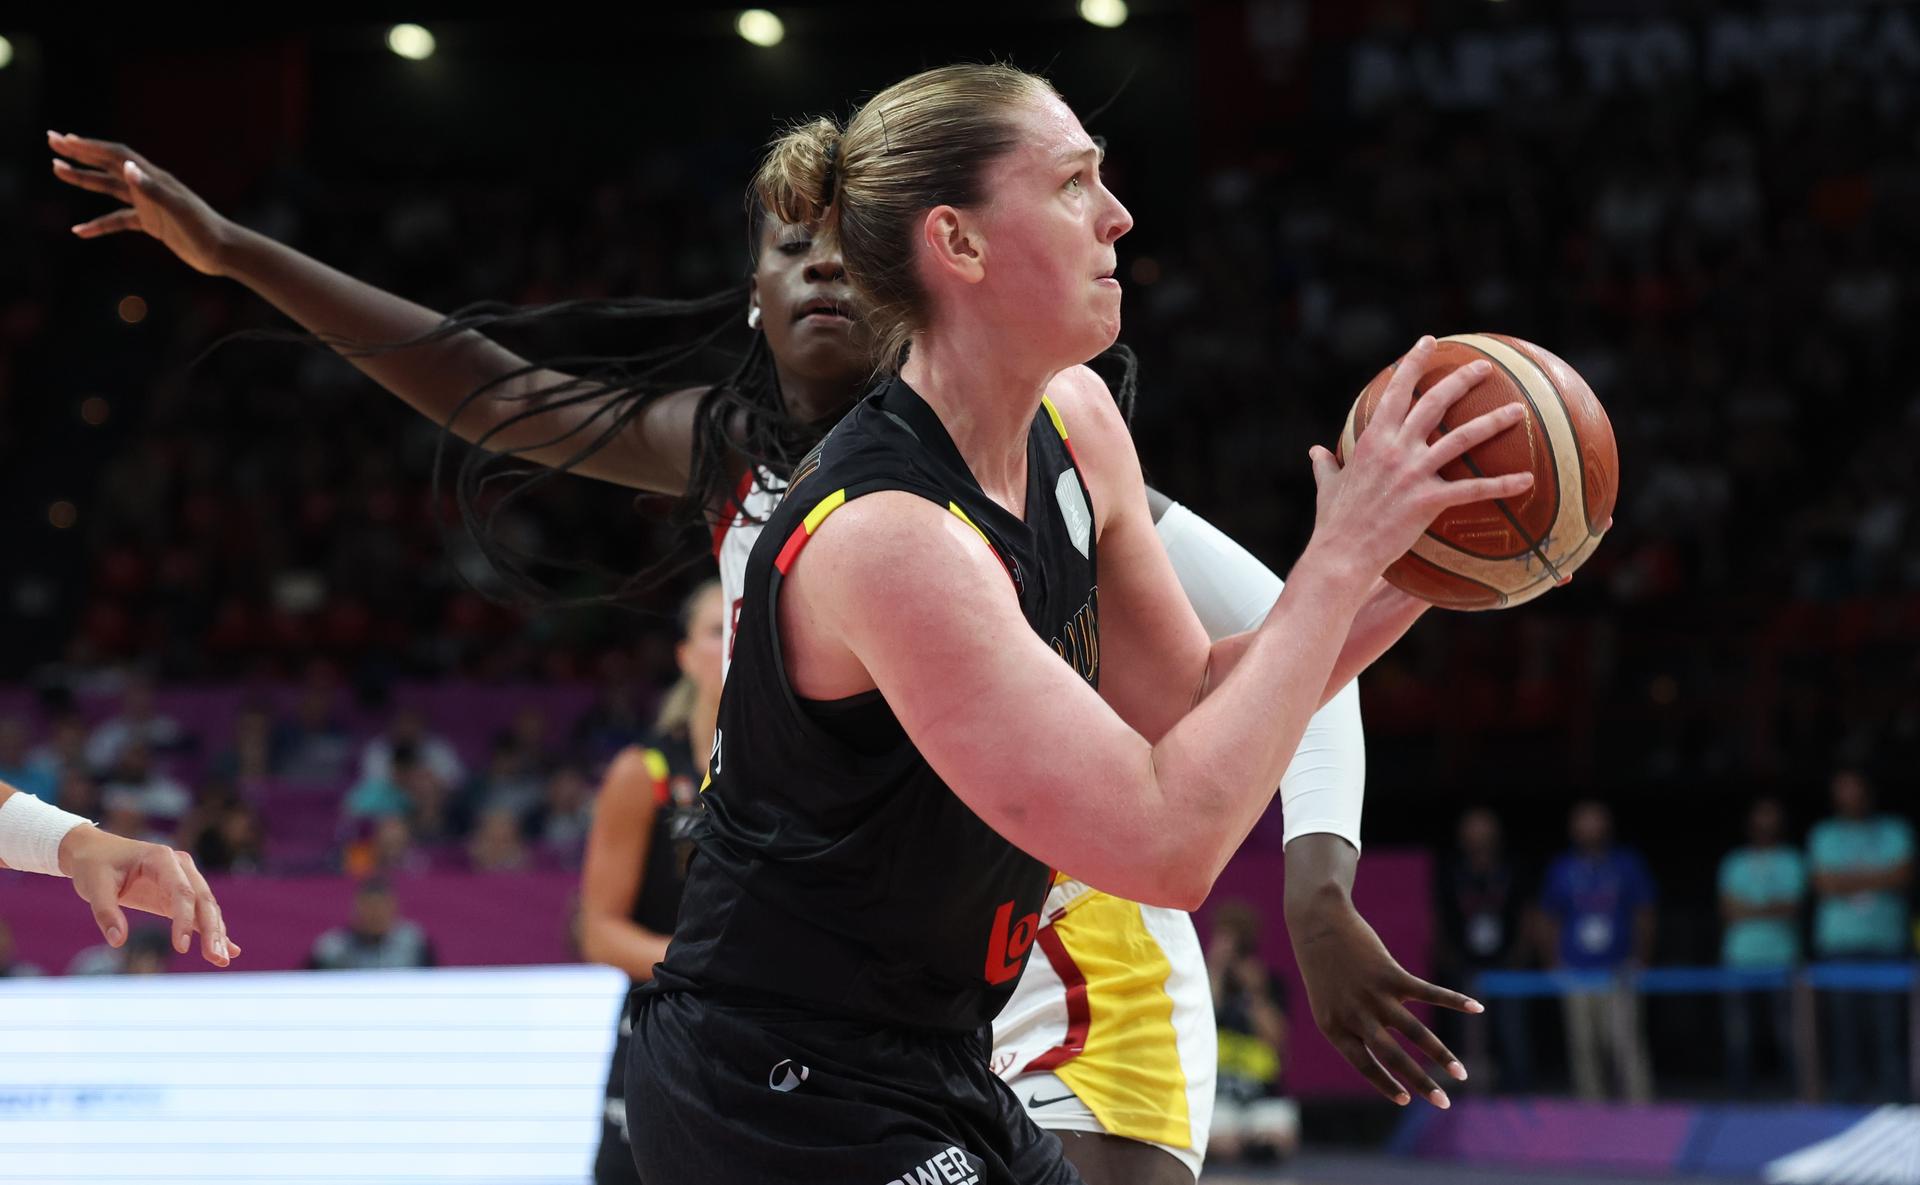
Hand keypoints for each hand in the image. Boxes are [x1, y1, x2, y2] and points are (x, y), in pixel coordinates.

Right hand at [49, 131, 235, 275]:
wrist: (223, 252)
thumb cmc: (204, 230)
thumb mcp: (178, 210)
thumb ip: (152, 189)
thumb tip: (126, 167)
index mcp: (154, 178)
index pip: (117, 156)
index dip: (90, 147)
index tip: (64, 140)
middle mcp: (149, 186)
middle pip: (108, 165)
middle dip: (80, 153)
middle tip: (52, 142)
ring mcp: (149, 204)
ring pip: (109, 188)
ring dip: (83, 179)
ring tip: (57, 170)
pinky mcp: (151, 223)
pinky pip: (118, 220)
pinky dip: (99, 224)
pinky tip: (79, 231)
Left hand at [58, 826, 240, 967]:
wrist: (95, 852)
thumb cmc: (94, 866)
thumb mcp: (93, 886)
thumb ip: (105, 912)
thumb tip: (118, 941)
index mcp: (162, 859)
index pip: (181, 891)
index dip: (184, 919)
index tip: (180, 948)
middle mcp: (180, 867)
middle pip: (203, 900)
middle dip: (212, 930)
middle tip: (216, 958)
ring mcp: (183, 880)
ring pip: (206, 908)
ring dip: (216, 933)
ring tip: (221, 959)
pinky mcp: (179, 895)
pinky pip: (199, 914)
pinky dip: (212, 931)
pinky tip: (228, 949)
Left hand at [1288, 890, 1477, 1108]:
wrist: (1317, 925)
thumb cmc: (1323, 968)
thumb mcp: (1328, 1003)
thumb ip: (1352, 1026)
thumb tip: (1383, 1049)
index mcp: (1334, 1027)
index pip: (1364, 1065)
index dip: (1385, 1084)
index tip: (1406, 1101)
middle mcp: (1355, 1015)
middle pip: (1393, 1056)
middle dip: (1421, 1083)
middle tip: (1444, 1104)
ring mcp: (1374, 995)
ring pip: (1414, 1032)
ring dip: (1441, 1055)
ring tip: (1461, 1075)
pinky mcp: (1391, 974)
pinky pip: (1428, 993)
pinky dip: (1454, 1000)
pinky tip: (1477, 1008)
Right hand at [1308, 336, 1534, 581]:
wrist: (1341, 553)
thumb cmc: (1334, 522)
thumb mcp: (1327, 486)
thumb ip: (1325, 465)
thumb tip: (1315, 452)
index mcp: (1373, 440)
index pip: (1396, 391)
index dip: (1413, 363)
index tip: (1429, 343)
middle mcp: (1396, 449)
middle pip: (1434, 404)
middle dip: (1460, 379)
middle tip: (1484, 367)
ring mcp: (1413, 473)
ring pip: (1461, 438)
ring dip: (1492, 422)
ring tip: (1517, 411)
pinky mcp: (1428, 501)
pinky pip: (1473, 489)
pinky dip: (1502, 484)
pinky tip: (1527, 480)